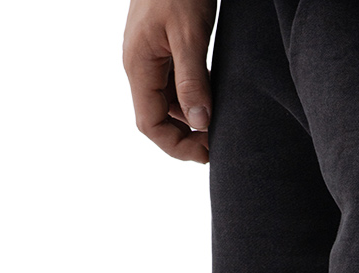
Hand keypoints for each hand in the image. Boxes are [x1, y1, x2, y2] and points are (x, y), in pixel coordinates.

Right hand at [123, 0, 216, 162]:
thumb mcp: (189, 33)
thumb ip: (193, 79)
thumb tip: (199, 122)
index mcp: (139, 66)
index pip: (150, 124)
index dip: (176, 146)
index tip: (206, 153)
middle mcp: (140, 65)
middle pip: (157, 117)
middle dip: (185, 136)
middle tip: (218, 142)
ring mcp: (149, 56)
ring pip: (167, 102)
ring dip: (190, 117)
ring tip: (219, 121)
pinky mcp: (162, 47)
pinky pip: (174, 83)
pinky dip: (192, 97)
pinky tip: (212, 96)